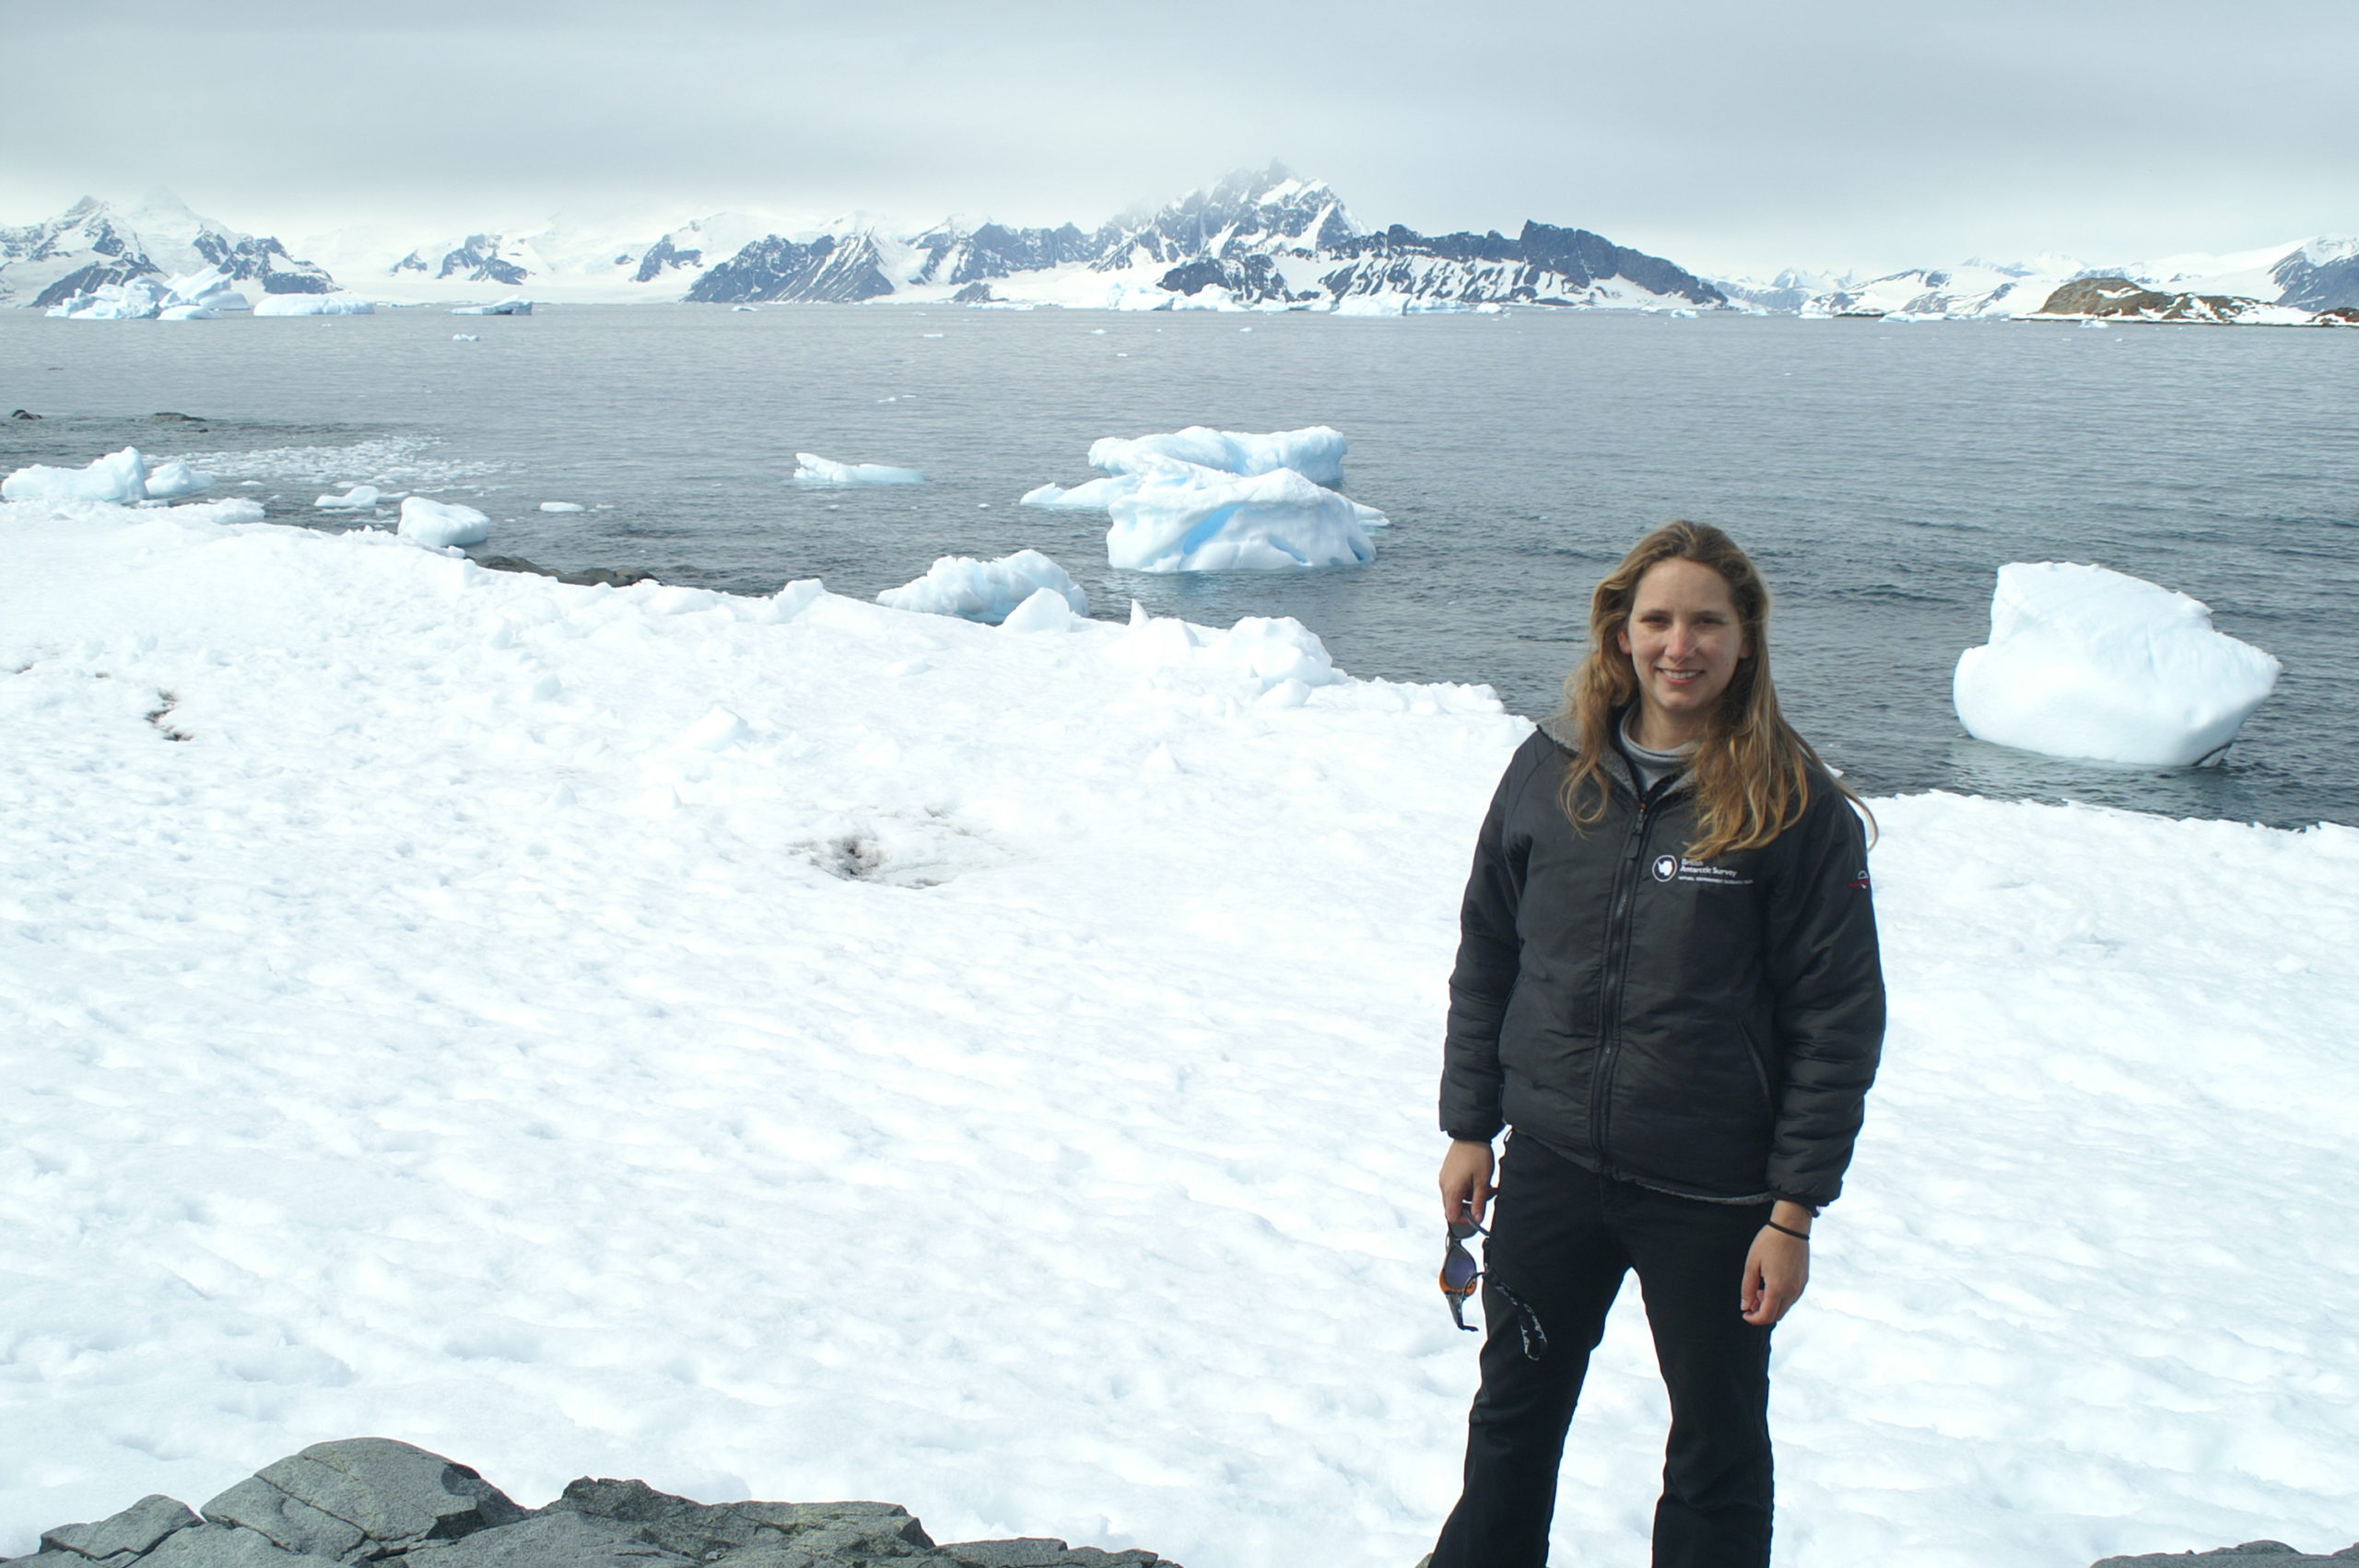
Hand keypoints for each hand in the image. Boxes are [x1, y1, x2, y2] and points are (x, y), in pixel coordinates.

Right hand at [1439, 1139, 1496, 1227]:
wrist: (1470, 1133)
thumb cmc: (1477, 1155)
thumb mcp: (1482, 1181)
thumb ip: (1479, 1203)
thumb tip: (1477, 1219)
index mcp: (1451, 1189)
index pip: (1452, 1216)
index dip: (1465, 1221)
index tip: (1478, 1215)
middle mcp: (1444, 1185)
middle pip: (1454, 1207)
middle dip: (1470, 1207)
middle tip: (1486, 1197)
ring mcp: (1444, 1178)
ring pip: (1456, 1197)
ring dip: (1471, 1196)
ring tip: (1486, 1186)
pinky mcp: (1447, 1172)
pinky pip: (1455, 1187)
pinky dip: (1466, 1188)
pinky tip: (1478, 1179)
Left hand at [1740, 1204, 1811, 1325]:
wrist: (1791, 1227)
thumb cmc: (1768, 1242)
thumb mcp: (1752, 1264)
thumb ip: (1748, 1288)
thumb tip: (1745, 1307)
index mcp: (1778, 1288)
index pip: (1766, 1316)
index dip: (1754, 1319)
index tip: (1745, 1313)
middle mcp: (1792, 1291)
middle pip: (1776, 1315)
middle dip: (1762, 1313)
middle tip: (1751, 1299)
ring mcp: (1800, 1286)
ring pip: (1785, 1308)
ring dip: (1771, 1305)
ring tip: (1759, 1289)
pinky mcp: (1804, 1281)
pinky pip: (1792, 1298)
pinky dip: (1780, 1298)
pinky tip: (1771, 1284)